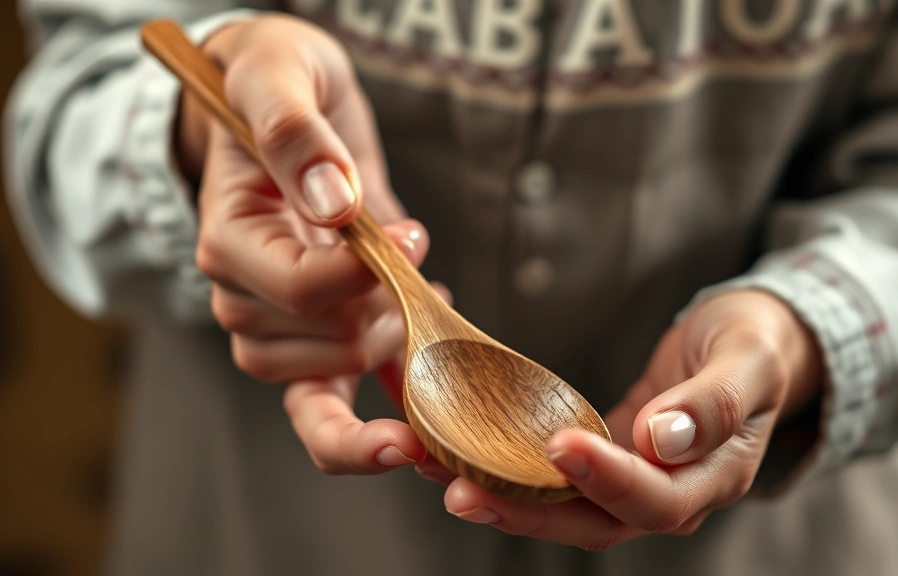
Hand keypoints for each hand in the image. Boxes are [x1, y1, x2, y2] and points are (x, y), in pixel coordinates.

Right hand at [184, 16, 442, 473]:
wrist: (283, 104)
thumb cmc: (276, 85)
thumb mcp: (280, 76)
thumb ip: (296, 133)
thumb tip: (332, 201)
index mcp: (229, 239)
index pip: (296, 291)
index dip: (366, 275)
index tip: (410, 236)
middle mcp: (243, 296)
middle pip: (323, 345)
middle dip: (386, 310)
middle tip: (411, 257)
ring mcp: (276, 325)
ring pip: (329, 378)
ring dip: (390, 347)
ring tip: (417, 293)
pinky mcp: (315, 338)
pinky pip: (331, 409)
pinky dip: (380, 409)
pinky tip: (422, 387)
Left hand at [435, 290, 822, 549]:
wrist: (748, 343)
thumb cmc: (753, 346)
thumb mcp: (748, 360)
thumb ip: (715, 403)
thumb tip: (662, 439)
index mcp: (713, 477)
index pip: (655, 499)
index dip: (608, 480)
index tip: (561, 446)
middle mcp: (670, 493)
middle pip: (593, 522)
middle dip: (525, 509)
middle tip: (462, 488)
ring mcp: (633, 483)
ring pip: (562, 507)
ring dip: (500, 494)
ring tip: (437, 471)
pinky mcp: (604, 461)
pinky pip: (553, 476)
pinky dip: (506, 467)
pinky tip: (457, 450)